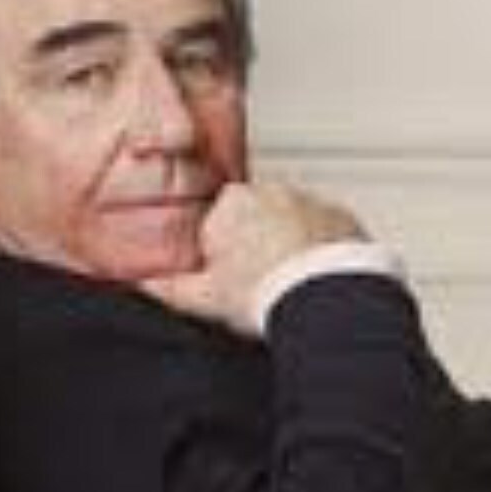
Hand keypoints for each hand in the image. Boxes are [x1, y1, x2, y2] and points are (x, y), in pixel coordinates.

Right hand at [138, 181, 366, 335]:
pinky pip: (328, 232)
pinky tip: (319, 279)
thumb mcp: (205, 299)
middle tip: (260, 285)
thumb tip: (145, 288)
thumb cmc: (266, 293)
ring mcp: (312, 202)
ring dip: (291, 245)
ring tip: (291, 285)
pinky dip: (323, 251)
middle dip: (257, 245)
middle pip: (257, 218)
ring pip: (293, 222)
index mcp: (231, 203)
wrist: (325, 299)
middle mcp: (273, 192)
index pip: (216, 221)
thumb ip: (169, 289)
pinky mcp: (344, 219)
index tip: (232, 280)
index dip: (221, 255)